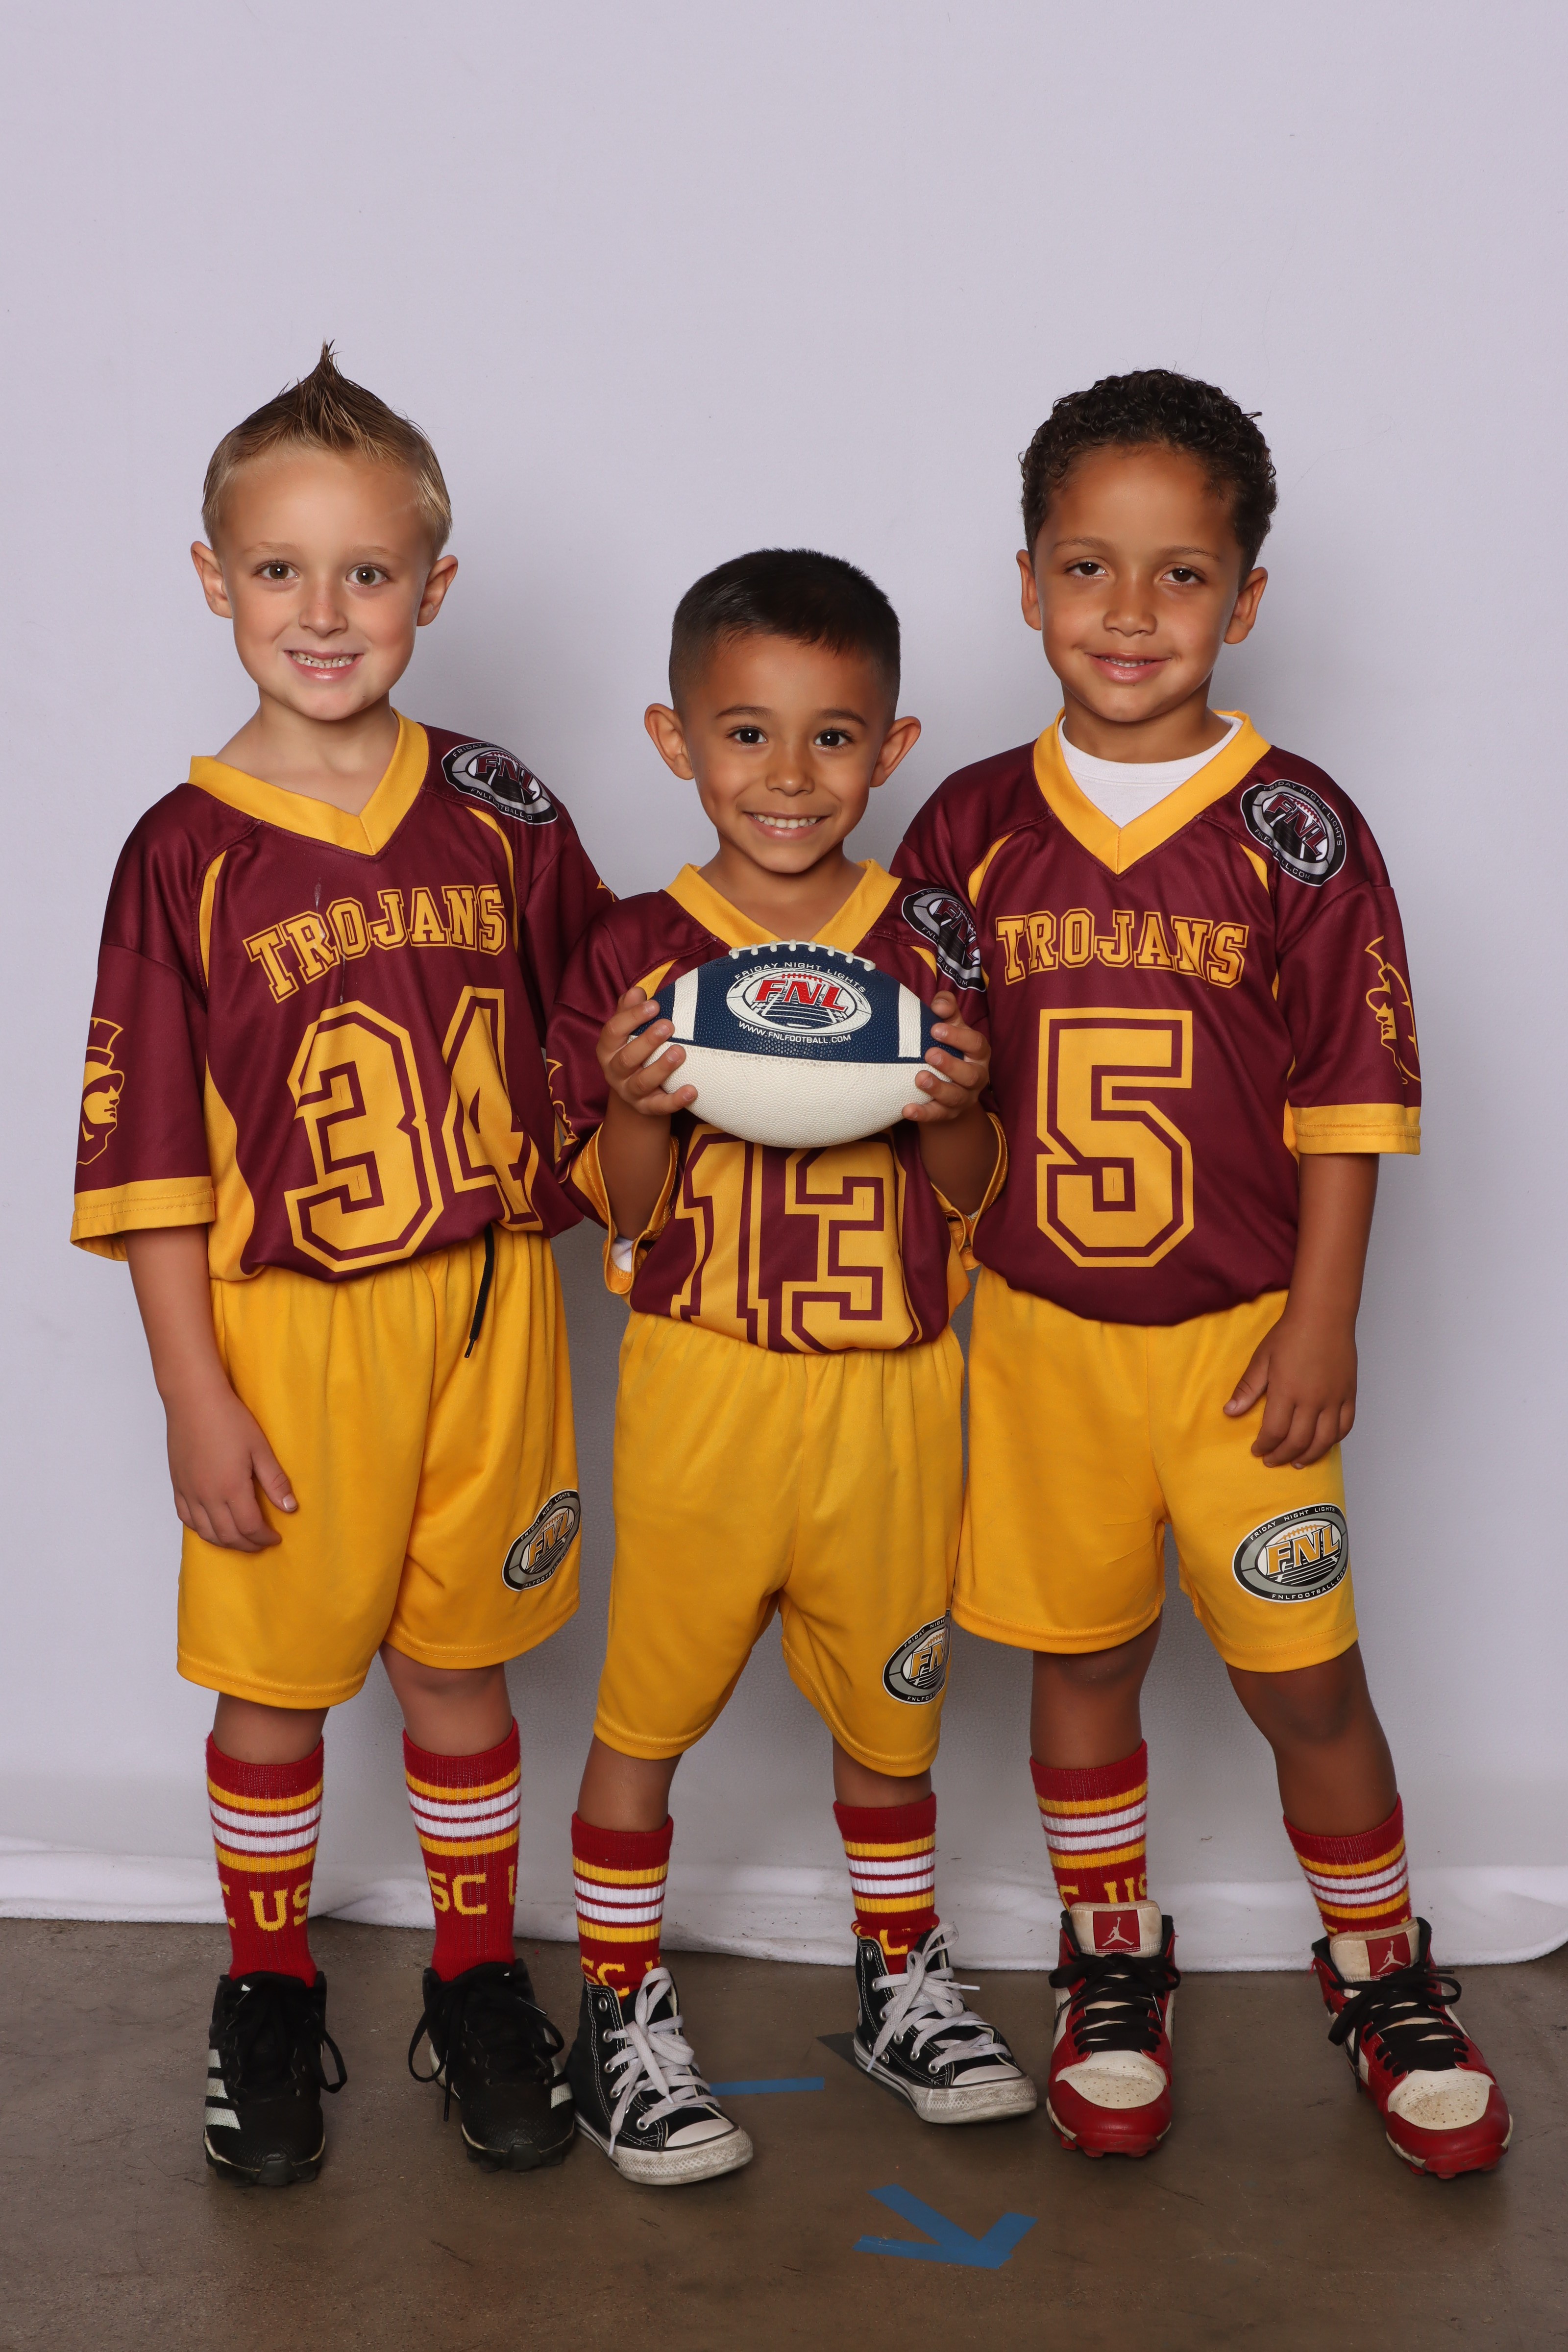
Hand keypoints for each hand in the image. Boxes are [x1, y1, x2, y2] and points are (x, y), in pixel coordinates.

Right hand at [164, 1372, 297, 1550]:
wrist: (194, 1401)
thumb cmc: (229, 1420)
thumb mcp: (260, 1448)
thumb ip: (275, 1481)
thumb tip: (290, 1508)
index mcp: (231, 1488)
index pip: (249, 1527)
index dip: (264, 1538)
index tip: (275, 1538)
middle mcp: (207, 1496)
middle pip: (228, 1536)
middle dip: (248, 1545)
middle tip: (262, 1542)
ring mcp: (189, 1492)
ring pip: (206, 1532)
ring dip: (226, 1542)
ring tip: (241, 1539)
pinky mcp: (177, 1485)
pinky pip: (186, 1518)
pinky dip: (202, 1529)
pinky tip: (213, 1526)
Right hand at [597, 986, 696, 1119]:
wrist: (637, 1092)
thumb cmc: (634, 1051)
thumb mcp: (628, 1031)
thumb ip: (629, 1010)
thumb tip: (638, 991)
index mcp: (607, 1049)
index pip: (613, 1031)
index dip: (632, 1017)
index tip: (654, 1005)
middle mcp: (614, 1072)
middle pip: (627, 1058)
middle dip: (647, 1041)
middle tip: (669, 1025)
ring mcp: (629, 1092)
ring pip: (642, 1082)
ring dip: (661, 1067)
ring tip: (680, 1052)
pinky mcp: (646, 1108)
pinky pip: (660, 1106)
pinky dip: (676, 1100)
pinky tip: (692, 1090)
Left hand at [902, 993, 988, 1124]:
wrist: (948, 1082)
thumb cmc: (949, 1047)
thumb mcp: (950, 1026)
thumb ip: (946, 1009)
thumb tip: (939, 1004)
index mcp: (978, 1053)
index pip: (976, 1044)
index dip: (958, 1037)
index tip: (935, 1029)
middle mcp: (976, 1076)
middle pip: (970, 1075)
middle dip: (950, 1065)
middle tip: (929, 1054)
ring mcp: (964, 1097)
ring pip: (956, 1097)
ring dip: (938, 1089)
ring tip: (919, 1078)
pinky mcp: (949, 1113)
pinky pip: (938, 1116)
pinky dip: (923, 1114)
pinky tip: (907, 1109)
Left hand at [1224, 1305, 1356, 1468]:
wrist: (1323, 1315)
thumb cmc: (1290, 1334)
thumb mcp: (1262, 1358)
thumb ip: (1248, 1388)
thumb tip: (1230, 1412)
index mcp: (1287, 1391)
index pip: (1275, 1431)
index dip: (1264, 1446)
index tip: (1257, 1450)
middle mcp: (1312, 1399)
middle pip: (1298, 1441)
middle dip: (1283, 1456)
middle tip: (1272, 1460)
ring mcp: (1334, 1398)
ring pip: (1324, 1440)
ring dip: (1309, 1455)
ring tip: (1297, 1463)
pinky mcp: (1349, 1394)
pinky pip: (1345, 1426)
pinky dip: (1333, 1440)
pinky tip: (1323, 1444)